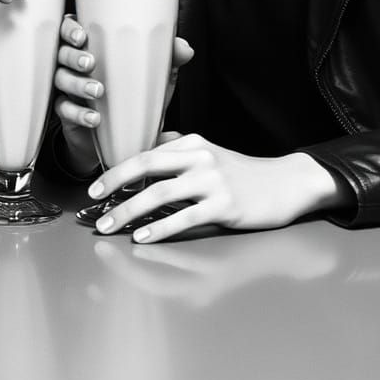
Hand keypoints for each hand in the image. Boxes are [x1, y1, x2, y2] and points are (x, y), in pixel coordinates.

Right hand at [53, 15, 192, 173]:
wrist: (123, 136)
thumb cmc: (136, 95)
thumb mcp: (155, 77)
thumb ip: (169, 59)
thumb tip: (185, 48)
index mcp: (92, 46)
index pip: (69, 28)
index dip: (70, 29)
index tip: (82, 36)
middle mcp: (74, 64)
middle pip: (61, 52)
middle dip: (74, 56)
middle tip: (91, 63)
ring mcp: (68, 88)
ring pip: (60, 79)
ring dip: (77, 83)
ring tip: (98, 92)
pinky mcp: (67, 113)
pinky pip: (63, 109)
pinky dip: (78, 114)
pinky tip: (95, 118)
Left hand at [87, 136, 352, 241]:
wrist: (286, 184)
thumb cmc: (243, 173)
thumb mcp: (210, 153)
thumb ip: (180, 150)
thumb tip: (147, 147)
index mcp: (192, 143)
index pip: (146, 154)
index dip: (117, 170)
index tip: (95, 188)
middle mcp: (200, 157)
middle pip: (146, 167)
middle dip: (114, 185)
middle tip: (93, 203)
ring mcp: (213, 181)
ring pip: (160, 195)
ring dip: (130, 211)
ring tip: (110, 226)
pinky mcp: (225, 206)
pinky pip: (185, 218)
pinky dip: (160, 228)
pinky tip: (142, 236)